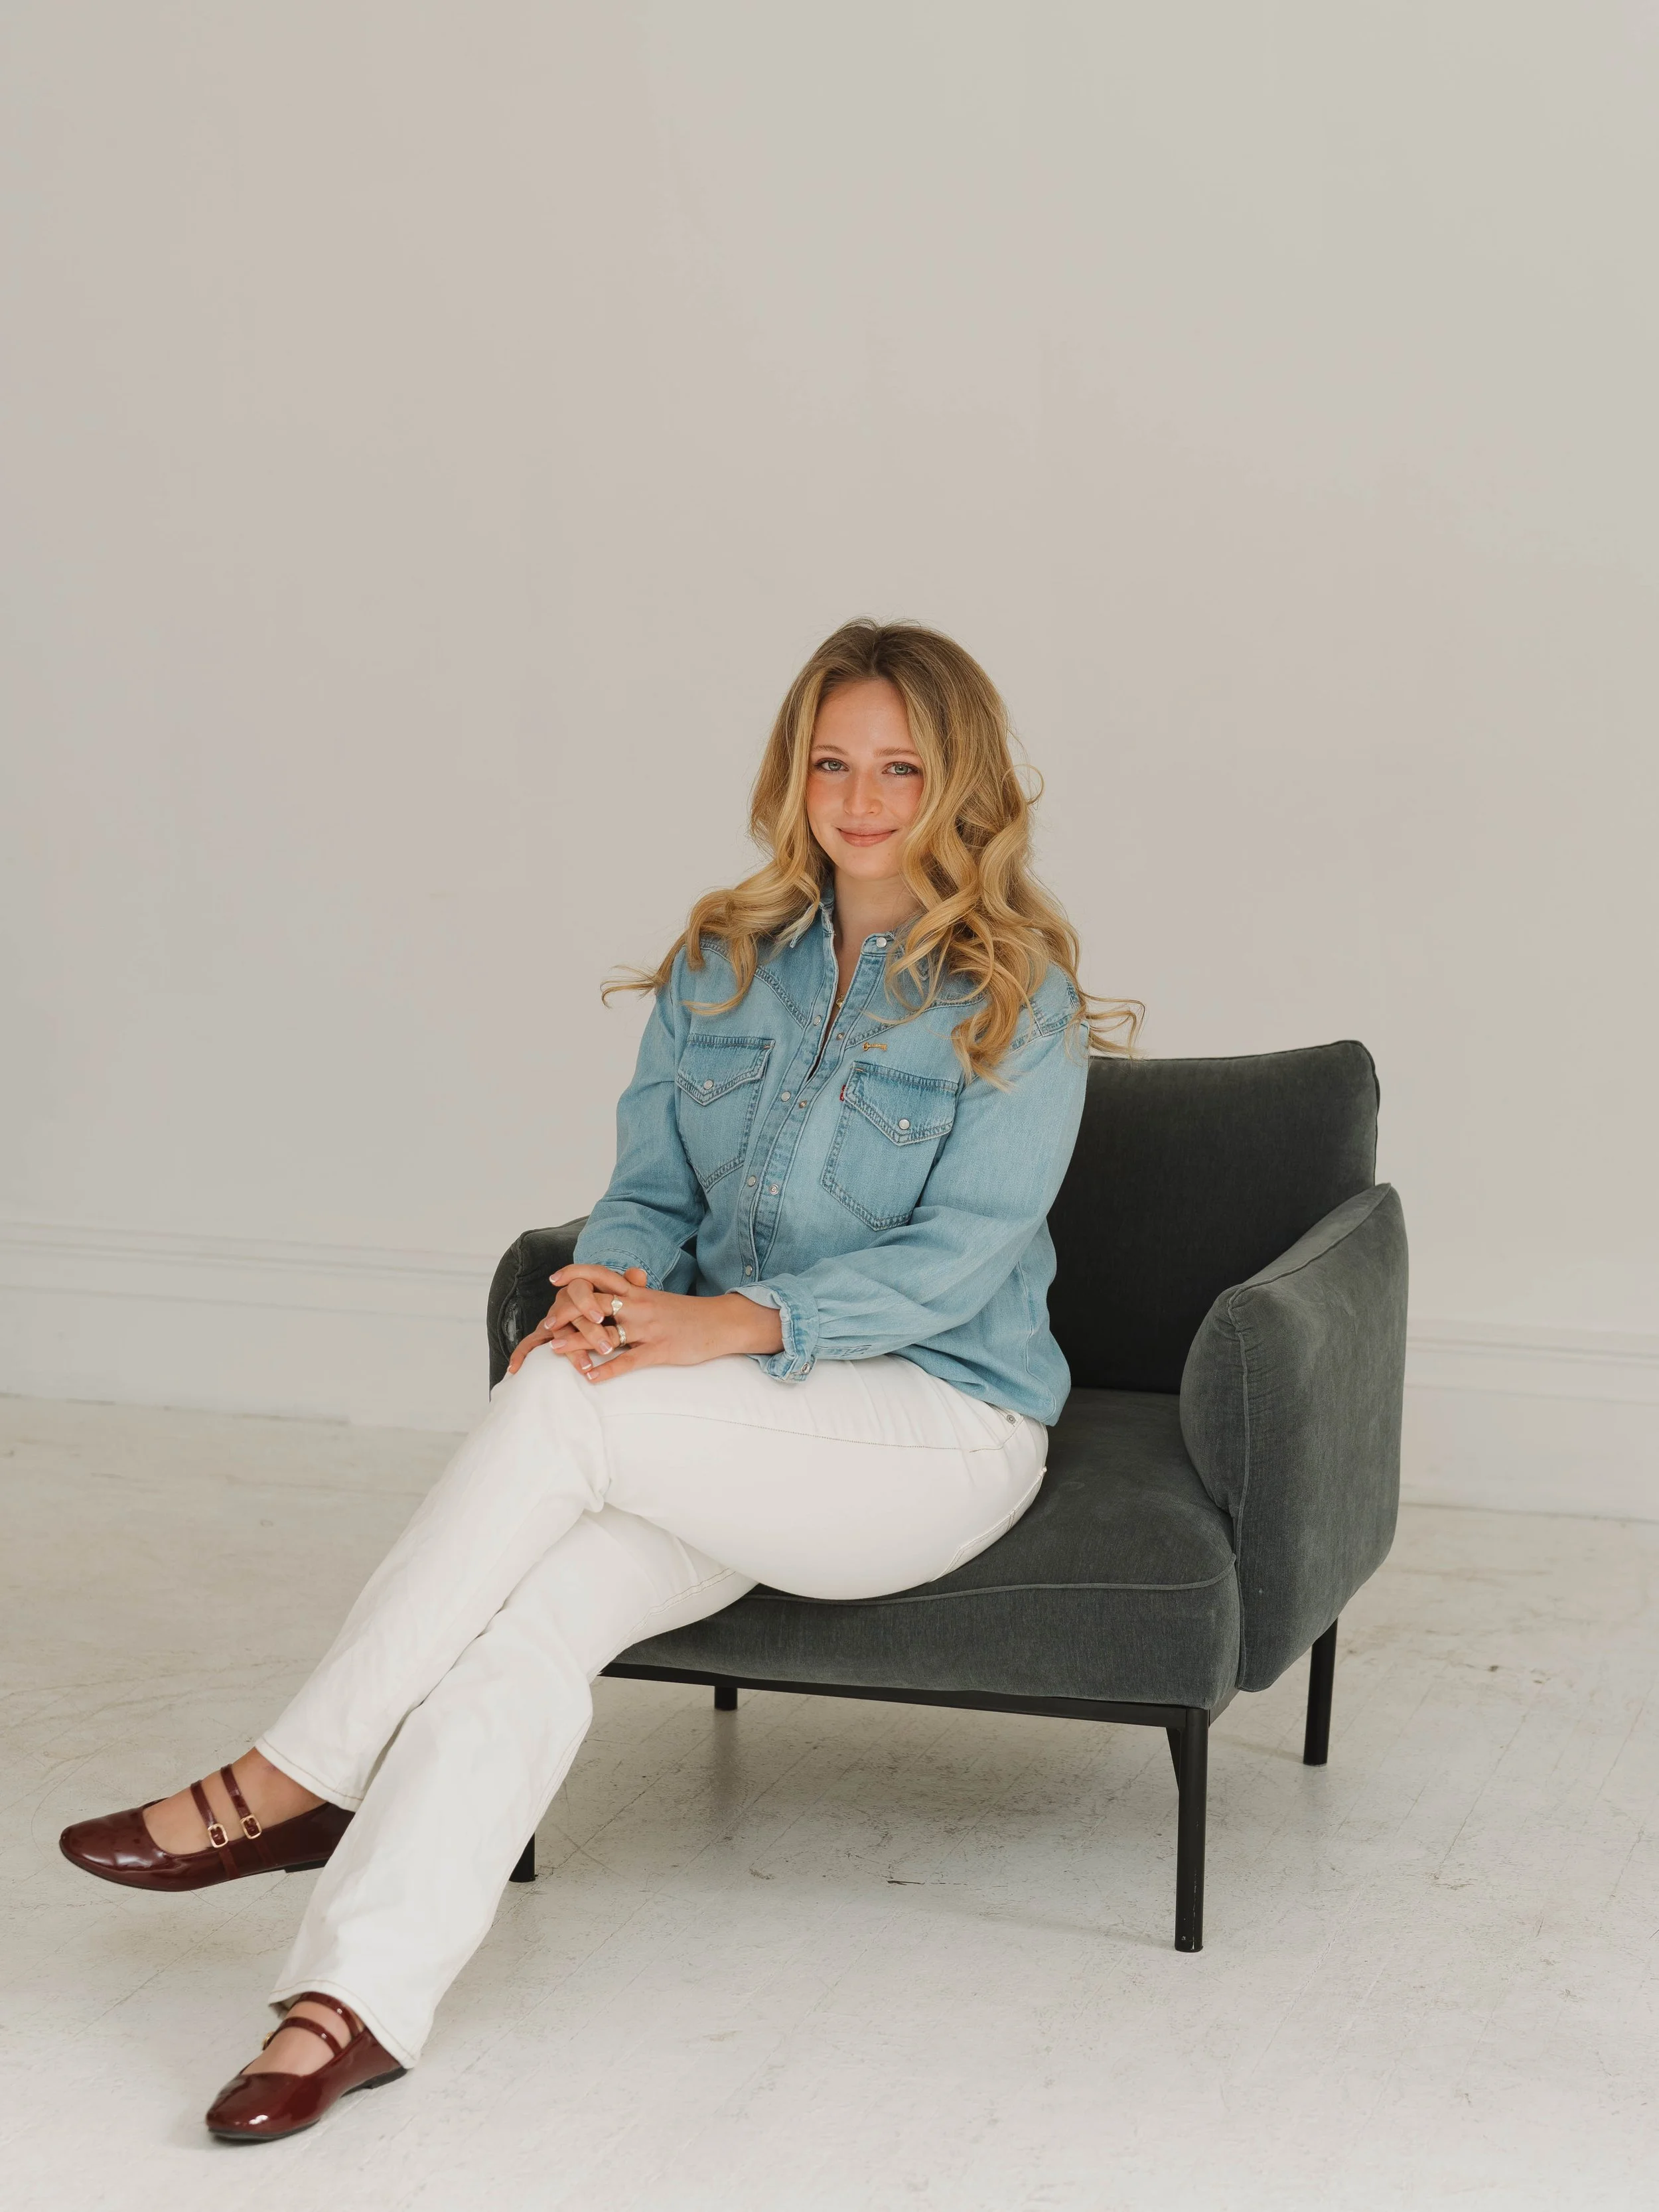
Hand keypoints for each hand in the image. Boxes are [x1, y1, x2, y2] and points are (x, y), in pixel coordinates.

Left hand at [506, 1262, 782, 1382]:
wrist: (721, 1322)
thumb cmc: (687, 1313)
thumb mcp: (658, 1298)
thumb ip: (636, 1292)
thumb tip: (620, 1284)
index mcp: (638, 1291)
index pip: (601, 1275)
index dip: (575, 1274)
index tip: (554, 1279)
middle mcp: (639, 1306)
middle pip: (596, 1303)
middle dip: (568, 1312)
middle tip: (547, 1322)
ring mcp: (648, 1329)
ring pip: (606, 1334)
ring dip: (578, 1342)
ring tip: (554, 1350)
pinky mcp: (659, 1350)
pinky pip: (628, 1362)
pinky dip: (606, 1370)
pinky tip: (589, 1377)